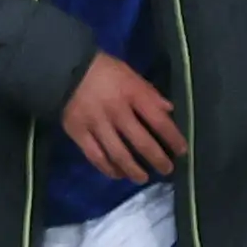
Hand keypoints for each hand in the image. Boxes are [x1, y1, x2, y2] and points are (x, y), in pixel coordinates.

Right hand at [60, 52, 184, 179]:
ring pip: (118, 154)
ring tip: (142, 178)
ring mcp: (96, 124)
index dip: (173, 138)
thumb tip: (168, 110)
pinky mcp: (78, 133)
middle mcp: (117, 111)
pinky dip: (108, 168)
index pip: (159, 120)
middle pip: (141, 142)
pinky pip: (95, 156)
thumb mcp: (130, 74)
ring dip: (133, 170)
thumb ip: (149, 92)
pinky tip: (117, 174)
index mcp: (132, 94)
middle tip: (166, 170)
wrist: (64, 69)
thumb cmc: (102, 70)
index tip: (182, 151)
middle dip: (157, 159)